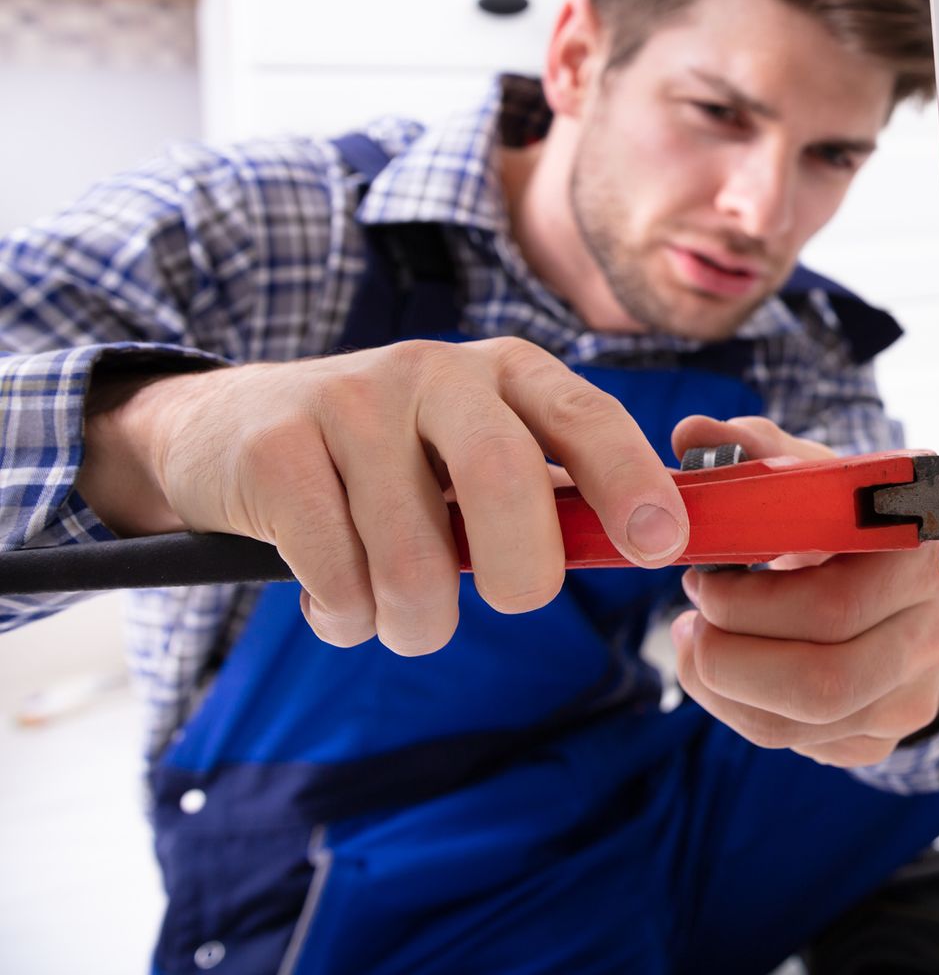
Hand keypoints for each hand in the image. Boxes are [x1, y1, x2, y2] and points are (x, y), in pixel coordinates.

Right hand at [76, 338, 687, 654]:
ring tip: (402, 613)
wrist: (226, 432)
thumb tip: (653, 546)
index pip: (585, 415)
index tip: (660, 545)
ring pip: (412, 554)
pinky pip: (337, 573)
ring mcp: (350, 400)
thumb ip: (555, 495)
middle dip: (522, 570)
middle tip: (515, 602)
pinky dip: (347, 617)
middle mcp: (435, 370)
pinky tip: (339, 595)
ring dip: (415, 621)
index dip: (630, 479)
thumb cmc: (390, 462)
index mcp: (507, 371)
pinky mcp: (277, 447)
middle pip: (502, 477)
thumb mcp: (478, 454)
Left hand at [666, 414, 938, 766]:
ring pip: (800, 724)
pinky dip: (740, 711)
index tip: (705, 574)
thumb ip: (756, 453)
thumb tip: (693, 434)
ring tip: (695, 639)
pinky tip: (728, 669)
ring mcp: (911, 694)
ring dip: (721, 686)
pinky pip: (799, 745)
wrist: (907, 577)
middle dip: (728, 655)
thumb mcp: (816, 478)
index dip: (750, 604)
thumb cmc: (852, 522)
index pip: (834, 605)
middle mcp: (930, 635)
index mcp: (918, 558)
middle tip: (692, 615)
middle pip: (818, 682)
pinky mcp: (883, 734)